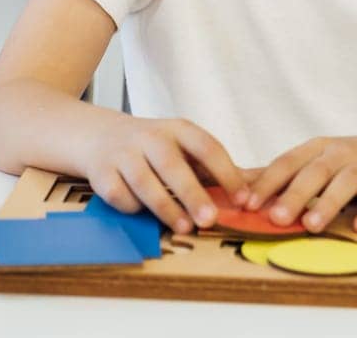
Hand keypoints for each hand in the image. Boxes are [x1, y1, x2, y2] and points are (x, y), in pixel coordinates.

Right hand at [76, 113, 249, 234]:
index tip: (244, 199)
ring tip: (185, 227)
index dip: (227, 173)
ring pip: (145, 181)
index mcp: (178, 129)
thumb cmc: (153, 148)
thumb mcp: (183, 147)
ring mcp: (123, 153)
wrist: (98, 135)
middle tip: (212, 219)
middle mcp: (150, 137)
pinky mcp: (101, 172)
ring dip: (166, 206)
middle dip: (193, 194)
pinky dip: (133, 207)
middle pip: (173, 165)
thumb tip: (258, 186)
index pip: (207, 147)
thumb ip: (214, 167)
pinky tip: (144, 214)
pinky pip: (119, 194)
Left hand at [243, 134, 356, 234]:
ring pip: (347, 181)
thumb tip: (237, 187)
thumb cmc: (352, 163)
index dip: (266, 182)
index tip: (246, 203)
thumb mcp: (316, 162)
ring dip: (328, 203)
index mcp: (317, 149)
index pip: (287, 162)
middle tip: (274, 218)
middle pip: (314, 171)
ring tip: (311, 225)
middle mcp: (341, 153)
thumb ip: (280, 176)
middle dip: (293, 194)